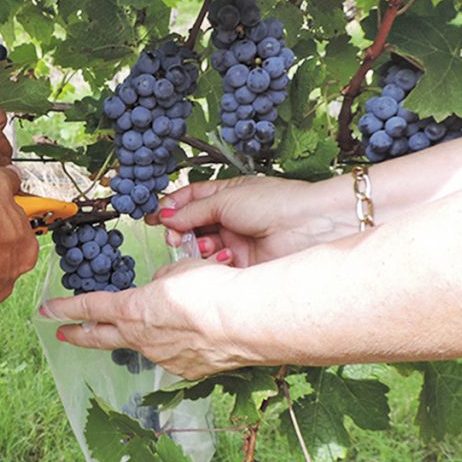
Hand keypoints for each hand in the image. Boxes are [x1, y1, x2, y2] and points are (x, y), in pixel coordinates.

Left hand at [42, 258, 258, 380]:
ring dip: (143, 335)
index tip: (45, 310)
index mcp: (133, 310)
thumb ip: (162, 282)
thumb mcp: (179, 271)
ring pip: (144, 345)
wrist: (246, 321)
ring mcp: (164, 358)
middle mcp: (143, 338)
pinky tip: (192, 335)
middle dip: (79, 335)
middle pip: (101, 337)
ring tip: (156, 323)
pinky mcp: (189, 370)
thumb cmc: (214, 289)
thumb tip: (160, 291)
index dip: (65, 308)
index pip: (90, 308)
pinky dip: (177, 344)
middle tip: (63, 334)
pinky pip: (175, 355)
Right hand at [147, 175, 351, 266]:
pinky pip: (217, 265)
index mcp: (227, 195)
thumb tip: (166, 217)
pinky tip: (221, 256)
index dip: (171, 207)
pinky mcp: (242, 264)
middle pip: (192, 225)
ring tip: (202, 245)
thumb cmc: (275, 203)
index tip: (153, 216)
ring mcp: (235, 241)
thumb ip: (193, 210)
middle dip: (179, 230)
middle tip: (173, 235)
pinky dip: (213, 262)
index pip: (190, 199)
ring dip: (196, 247)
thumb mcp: (226, 199)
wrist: (308, 227)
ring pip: (202, 246)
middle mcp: (230, 218)